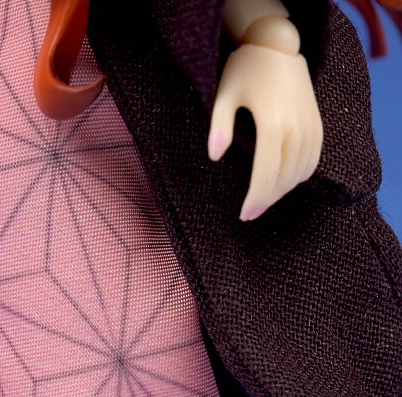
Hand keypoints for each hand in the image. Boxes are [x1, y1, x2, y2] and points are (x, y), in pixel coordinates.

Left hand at [207, 44, 322, 220]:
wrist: (278, 46)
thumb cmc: (245, 70)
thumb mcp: (225, 94)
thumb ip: (219, 126)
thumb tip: (214, 158)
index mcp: (272, 123)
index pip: (266, 173)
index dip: (256, 198)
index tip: (245, 215)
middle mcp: (295, 127)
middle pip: (283, 178)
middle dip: (267, 199)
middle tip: (251, 213)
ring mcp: (310, 126)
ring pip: (300, 173)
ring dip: (282, 191)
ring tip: (264, 198)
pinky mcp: (317, 125)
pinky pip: (312, 161)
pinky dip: (299, 177)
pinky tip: (284, 183)